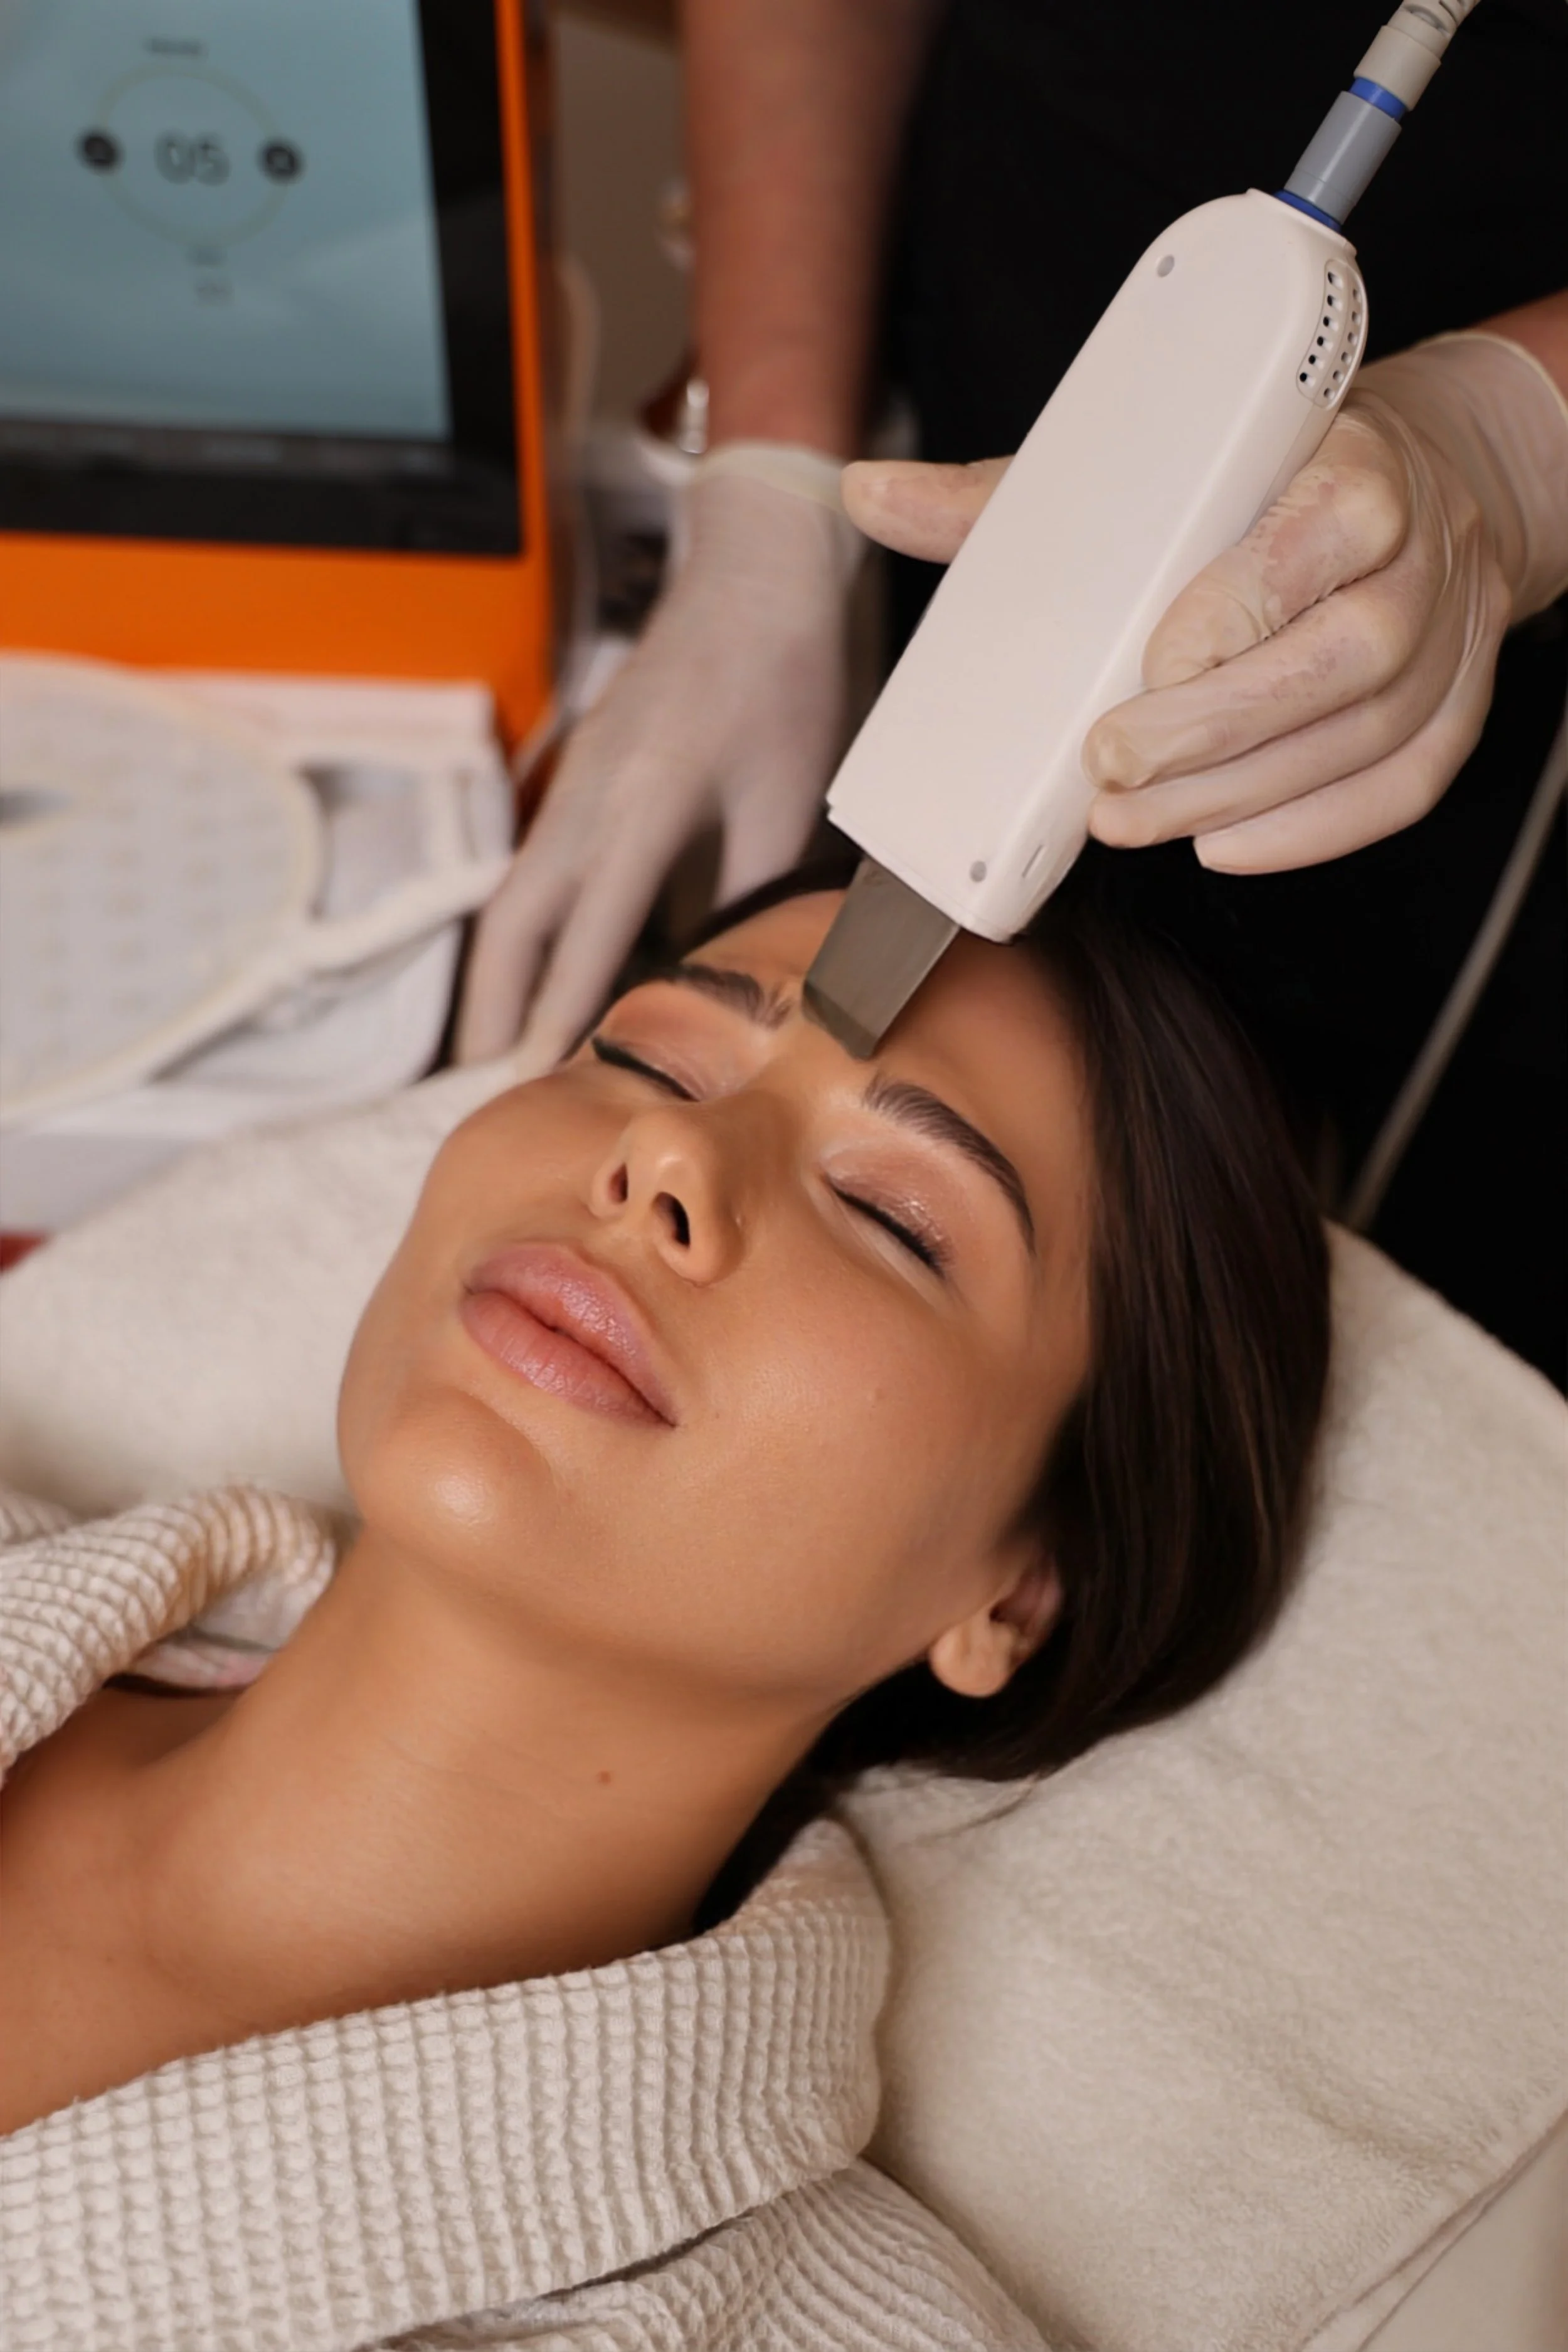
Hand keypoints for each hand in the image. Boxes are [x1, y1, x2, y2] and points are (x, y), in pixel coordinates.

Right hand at [457, 448, 860, 1067]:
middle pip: (510, 923)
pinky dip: (531, 930)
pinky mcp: (582, 774)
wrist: (759, 569)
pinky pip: (538, 868)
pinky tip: (547, 969)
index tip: (531, 1080)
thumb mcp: (788, 801)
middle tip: (487, 1085)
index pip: (586, 935)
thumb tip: (725, 975)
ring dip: (502, 974)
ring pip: (514, 897)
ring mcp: (574, 781)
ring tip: (501, 1048)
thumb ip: (749, 893)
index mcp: (642, 805)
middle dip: (492, 1008)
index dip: (556, 1014)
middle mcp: (588, 797)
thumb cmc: (786, 681)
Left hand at [842, 333, 1567, 873]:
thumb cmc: (1272, 473)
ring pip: (1367, 736)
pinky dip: (1313, 829)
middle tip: (1113, 772)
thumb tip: (869, 492)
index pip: (1317, 537)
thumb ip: (1017, 490)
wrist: (1426, 481)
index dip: (1239, 609)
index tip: (1153, 661)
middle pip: (1342, 658)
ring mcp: (1449, 640)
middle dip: (1221, 729)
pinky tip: (1223, 841)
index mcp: (1352, 466)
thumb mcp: (1162, 455)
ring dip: (1246, 794)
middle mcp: (1418, 556)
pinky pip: (1403, 786)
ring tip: (1137, 822)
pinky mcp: (1455, 709)